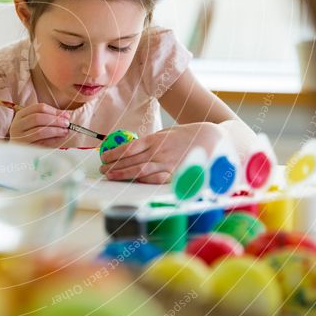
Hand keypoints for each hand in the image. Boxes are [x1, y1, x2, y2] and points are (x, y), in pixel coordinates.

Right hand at [9, 103, 70, 146]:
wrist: (16, 153)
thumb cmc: (28, 134)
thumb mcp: (33, 123)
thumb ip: (48, 117)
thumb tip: (65, 115)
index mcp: (21, 115)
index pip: (39, 108)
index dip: (54, 110)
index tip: (66, 115)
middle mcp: (18, 125)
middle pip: (38, 118)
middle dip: (55, 120)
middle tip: (67, 123)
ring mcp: (20, 138)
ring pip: (40, 131)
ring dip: (55, 130)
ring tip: (65, 131)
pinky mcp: (25, 149)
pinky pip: (41, 143)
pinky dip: (53, 140)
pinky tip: (60, 139)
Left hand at [99, 122, 222, 183]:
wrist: (214, 140)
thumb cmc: (188, 135)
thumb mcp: (167, 133)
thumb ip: (152, 142)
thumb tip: (133, 149)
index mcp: (156, 139)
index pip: (129, 147)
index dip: (114, 153)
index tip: (103, 157)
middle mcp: (159, 152)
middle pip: (131, 161)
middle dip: (114, 166)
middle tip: (102, 170)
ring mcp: (168, 165)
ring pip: (140, 172)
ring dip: (124, 174)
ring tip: (111, 176)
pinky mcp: (176, 175)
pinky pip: (155, 180)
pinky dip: (142, 182)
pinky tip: (132, 182)